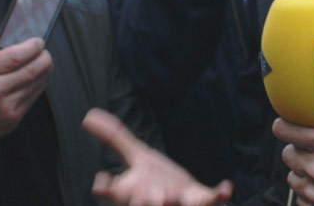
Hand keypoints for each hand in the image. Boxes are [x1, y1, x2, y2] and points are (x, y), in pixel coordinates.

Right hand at [0, 31, 52, 162]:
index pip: (16, 56)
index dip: (33, 46)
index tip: (37, 41)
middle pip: (32, 69)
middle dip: (45, 57)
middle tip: (44, 51)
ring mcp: (5, 107)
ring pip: (37, 83)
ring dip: (44, 70)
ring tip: (42, 62)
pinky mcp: (12, 119)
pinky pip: (33, 97)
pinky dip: (38, 85)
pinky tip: (35, 78)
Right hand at [83, 108, 232, 204]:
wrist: (184, 200)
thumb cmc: (155, 181)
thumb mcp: (137, 156)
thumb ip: (115, 138)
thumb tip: (88, 115)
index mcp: (133, 190)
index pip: (115, 192)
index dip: (107, 189)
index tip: (101, 183)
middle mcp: (152, 200)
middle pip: (144, 203)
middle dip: (144, 201)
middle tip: (147, 192)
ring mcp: (178, 204)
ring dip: (171, 202)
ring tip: (169, 196)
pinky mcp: (201, 202)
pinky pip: (210, 201)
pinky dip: (219, 195)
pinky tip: (225, 187)